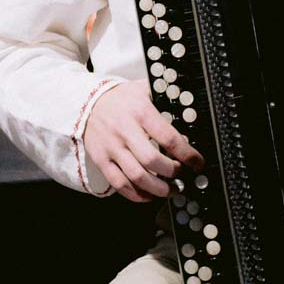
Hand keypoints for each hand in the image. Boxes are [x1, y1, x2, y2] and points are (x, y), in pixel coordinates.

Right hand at [82, 83, 203, 202]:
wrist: (87, 102)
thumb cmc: (121, 98)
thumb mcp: (144, 89)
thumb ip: (165, 101)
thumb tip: (189, 115)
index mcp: (140, 112)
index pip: (169, 138)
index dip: (187, 155)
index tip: (197, 162)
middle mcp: (125, 131)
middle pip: (153, 161)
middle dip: (173, 172)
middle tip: (181, 173)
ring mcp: (112, 147)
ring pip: (137, 176)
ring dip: (158, 188)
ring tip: (169, 189)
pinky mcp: (101, 160)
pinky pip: (120, 184)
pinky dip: (137, 194)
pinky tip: (148, 194)